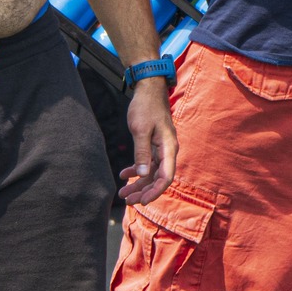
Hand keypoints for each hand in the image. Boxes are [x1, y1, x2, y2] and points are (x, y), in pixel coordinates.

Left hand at [119, 77, 176, 204]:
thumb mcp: (140, 129)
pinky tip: (123, 175)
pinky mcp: (154, 145)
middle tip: (128, 201)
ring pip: (151, 173)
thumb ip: (142, 152)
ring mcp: (161, 149)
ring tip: (123, 193)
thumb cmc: (146, 107)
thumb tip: (142, 174)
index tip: (142, 201)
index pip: (166, 177)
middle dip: (143, 191)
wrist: (148, 89)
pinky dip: (136, 171)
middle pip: (158, 178)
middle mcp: (167, 151)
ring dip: (138, 184)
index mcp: (168, 148)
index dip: (155, 191)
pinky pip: (147, 164)